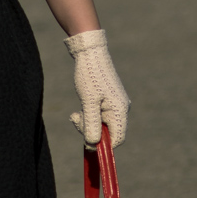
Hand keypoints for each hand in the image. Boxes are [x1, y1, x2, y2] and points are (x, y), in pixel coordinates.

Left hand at [65, 29, 129, 146]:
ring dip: (88, 122)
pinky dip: (89, 115)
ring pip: (102, 124)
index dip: (102, 144)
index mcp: (120, 110)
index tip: (85, 140)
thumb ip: (91, 124)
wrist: (89, 52)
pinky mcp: (108, 100)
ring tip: (76, 113)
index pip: (117, 139)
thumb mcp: (88, 102)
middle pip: (108, 132)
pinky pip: (100, 115)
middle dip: (91, 130)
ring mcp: (115, 104)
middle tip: (76, 118)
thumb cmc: (90, 75)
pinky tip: (80, 108)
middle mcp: (121, 109)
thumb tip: (93, 145)